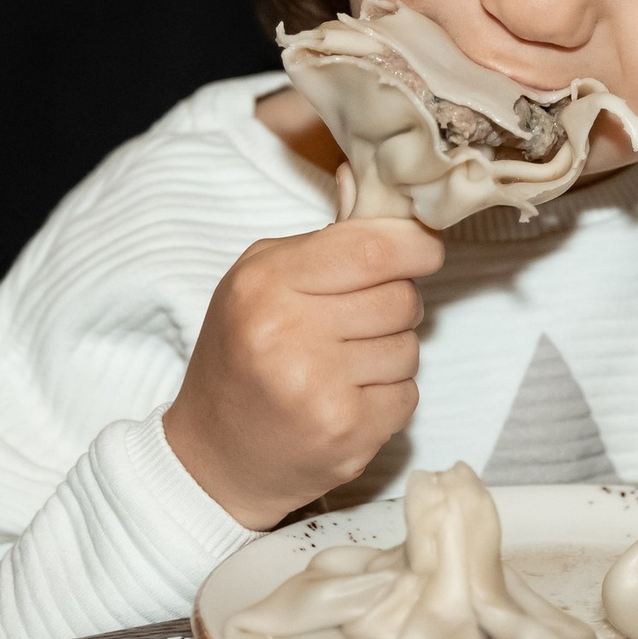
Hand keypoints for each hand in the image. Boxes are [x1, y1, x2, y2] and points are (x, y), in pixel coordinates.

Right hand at [163, 169, 442, 529]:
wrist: (214, 458)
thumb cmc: (242, 356)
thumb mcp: (260, 281)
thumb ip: (323, 239)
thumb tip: (368, 180)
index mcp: (266, 284)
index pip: (372, 248)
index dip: (414, 244)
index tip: (423, 250)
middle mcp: (290, 335)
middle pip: (400, 297)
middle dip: (395, 303)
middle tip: (358, 320)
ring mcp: (320, 391)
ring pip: (410, 347)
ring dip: (391, 352)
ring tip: (344, 364)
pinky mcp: (347, 435)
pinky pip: (409, 394)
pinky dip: (389, 395)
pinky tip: (348, 398)